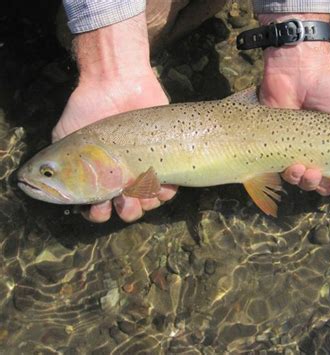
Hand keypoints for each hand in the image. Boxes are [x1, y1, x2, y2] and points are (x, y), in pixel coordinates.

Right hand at [53, 14, 176, 222]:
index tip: (97, 205)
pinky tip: (161, 185)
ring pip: (149, 202)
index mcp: (98, 178)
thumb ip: (58, 162)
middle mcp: (122, 177)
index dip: (97, 213)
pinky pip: (169, 186)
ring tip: (142, 191)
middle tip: (123, 199)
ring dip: (146, 204)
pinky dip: (166, 191)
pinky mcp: (164, 158)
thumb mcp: (65, 136)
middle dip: (125, 211)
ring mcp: (145, 169)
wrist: (118, 82)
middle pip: (127, 210)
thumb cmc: (88, 109)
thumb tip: (40, 182)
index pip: (98, 208)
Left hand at [258, 14, 329, 195]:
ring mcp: (292, 147)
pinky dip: (284, 171)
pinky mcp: (274, 142)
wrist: (299, 71)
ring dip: (300, 179)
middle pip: (314, 181)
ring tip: (300, 169)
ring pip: (296, 177)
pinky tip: (289, 165)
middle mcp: (313, 150)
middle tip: (315, 172)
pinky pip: (277, 166)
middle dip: (314, 183)